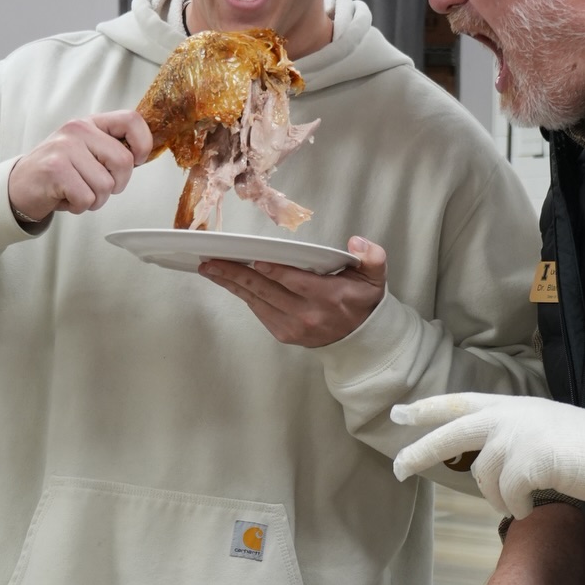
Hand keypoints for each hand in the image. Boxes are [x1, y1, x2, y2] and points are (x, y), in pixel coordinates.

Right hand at [7, 110, 152, 225]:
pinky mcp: (55, 170)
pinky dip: (78, 206)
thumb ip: (111, 148)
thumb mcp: (86, 151)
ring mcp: (65, 148)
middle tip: (96, 186)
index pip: (132, 120)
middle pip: (124, 161)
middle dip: (116, 184)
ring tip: (76, 191)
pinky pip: (87, 198)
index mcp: (90, 123)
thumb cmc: (58, 172)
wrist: (19, 186)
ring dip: (95, 199)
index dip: (142, 144)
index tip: (136, 161)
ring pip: (106, 185)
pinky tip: (65, 197)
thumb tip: (142, 155)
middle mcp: (78, 130)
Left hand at [197, 237, 386, 347]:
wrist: (359, 341)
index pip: (295, 282)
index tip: (254, 259)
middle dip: (236, 274)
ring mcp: (292, 327)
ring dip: (231, 284)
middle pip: (266, 291)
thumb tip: (356, 242)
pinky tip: (228, 282)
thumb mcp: (375, 278)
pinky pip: (259, 311)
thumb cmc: (362, 302)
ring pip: (257, 301)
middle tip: (212, 261)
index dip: (274, 271)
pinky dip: (243, 295)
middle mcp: (307, 315)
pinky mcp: (283, 334)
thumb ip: (372, 257)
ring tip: (210, 269)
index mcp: (328, 297)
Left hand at [391, 393, 584, 517]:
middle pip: (452, 433)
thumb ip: (517, 440)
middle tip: (397, 468)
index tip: (399, 414)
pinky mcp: (530, 460)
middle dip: (420, 451)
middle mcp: (513, 415)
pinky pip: (507, 496)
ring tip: (523, 501)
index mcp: (517, 406)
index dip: (429, 409)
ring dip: (498, 497)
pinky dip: (519, 507)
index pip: (463, 403)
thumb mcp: (550, 434)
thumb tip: (489, 464)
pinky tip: (536, 506)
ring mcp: (520, 435)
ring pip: (484, 477)